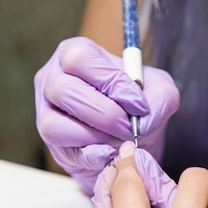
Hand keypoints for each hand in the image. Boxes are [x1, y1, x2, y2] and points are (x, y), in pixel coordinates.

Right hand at [34, 37, 179, 194]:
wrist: (129, 140)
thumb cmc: (137, 107)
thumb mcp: (159, 93)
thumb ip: (161, 97)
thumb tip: (143, 119)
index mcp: (76, 53)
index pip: (81, 59)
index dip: (111, 82)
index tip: (139, 105)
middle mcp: (53, 78)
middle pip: (64, 90)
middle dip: (104, 114)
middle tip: (130, 128)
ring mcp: (45, 110)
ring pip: (54, 123)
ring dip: (93, 136)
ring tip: (119, 141)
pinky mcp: (49, 141)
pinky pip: (61, 148)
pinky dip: (89, 154)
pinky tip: (109, 154)